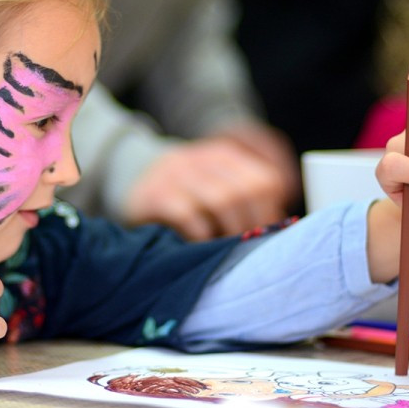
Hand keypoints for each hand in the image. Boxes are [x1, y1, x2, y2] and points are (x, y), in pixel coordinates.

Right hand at [122, 134, 292, 239]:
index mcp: (225, 156)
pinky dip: (200, 235)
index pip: (266, 181)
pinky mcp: (155, 194)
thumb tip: (278, 233)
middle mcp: (203, 159)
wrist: (129, 176)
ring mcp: (177, 174)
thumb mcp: (214, 184)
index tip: (266, 237)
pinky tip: (198, 246)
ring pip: (221, 200)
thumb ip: (244, 200)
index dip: (271, 212)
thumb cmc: (183, 192)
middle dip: (251, 225)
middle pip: (245, 191)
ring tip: (224, 251)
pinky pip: (188, 214)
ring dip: (228, 232)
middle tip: (245, 249)